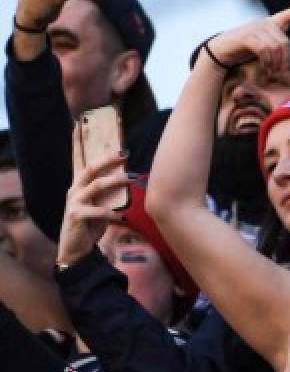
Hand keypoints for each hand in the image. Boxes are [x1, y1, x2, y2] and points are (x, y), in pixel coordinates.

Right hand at [58, 150, 129, 268]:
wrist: (75, 249)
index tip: (78, 123)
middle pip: (90, 168)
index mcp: (79, 185)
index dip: (77, 141)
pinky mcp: (75, 215)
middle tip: (124, 152)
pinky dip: (112, 212)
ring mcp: (74, 202)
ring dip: (116, 181)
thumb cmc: (91, 224)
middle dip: (107, 158)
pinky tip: (121, 216)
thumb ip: (109, 192)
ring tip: (133, 179)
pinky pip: (98, 210)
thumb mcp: (100, 204)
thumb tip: (128, 178)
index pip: (77, 159)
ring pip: (96, 185)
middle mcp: (74, 189)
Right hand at [204, 0, 289, 73]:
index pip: (285, 15)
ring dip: (275, 63)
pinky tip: (265, 68)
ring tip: (271, 72)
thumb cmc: (243, 48)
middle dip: (284, 60)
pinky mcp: (246, 37)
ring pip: (274, 47)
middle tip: (280, 73)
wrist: (221, 51)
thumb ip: (274, 34)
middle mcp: (263, 23)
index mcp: (269, 24)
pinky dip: (266, 61)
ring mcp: (254, 28)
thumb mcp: (262, 42)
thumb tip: (288, 24)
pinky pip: (263, 49)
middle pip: (284, 43)